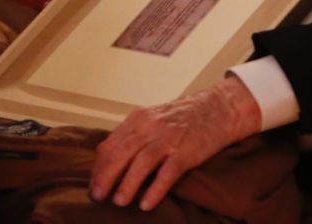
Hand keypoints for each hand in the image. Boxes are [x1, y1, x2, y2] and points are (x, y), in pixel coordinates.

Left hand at [90, 76, 261, 210]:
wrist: (218, 108)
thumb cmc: (183, 117)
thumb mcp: (152, 119)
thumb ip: (130, 135)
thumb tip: (103, 154)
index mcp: (139, 119)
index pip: (111, 144)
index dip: (99, 166)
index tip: (93, 185)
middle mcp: (151, 127)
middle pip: (122, 153)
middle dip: (107, 176)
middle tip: (98, 196)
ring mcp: (170, 139)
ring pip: (143, 162)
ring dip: (128, 183)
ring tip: (119, 202)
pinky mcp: (187, 152)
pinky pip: (168, 172)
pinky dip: (156, 189)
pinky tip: (147, 203)